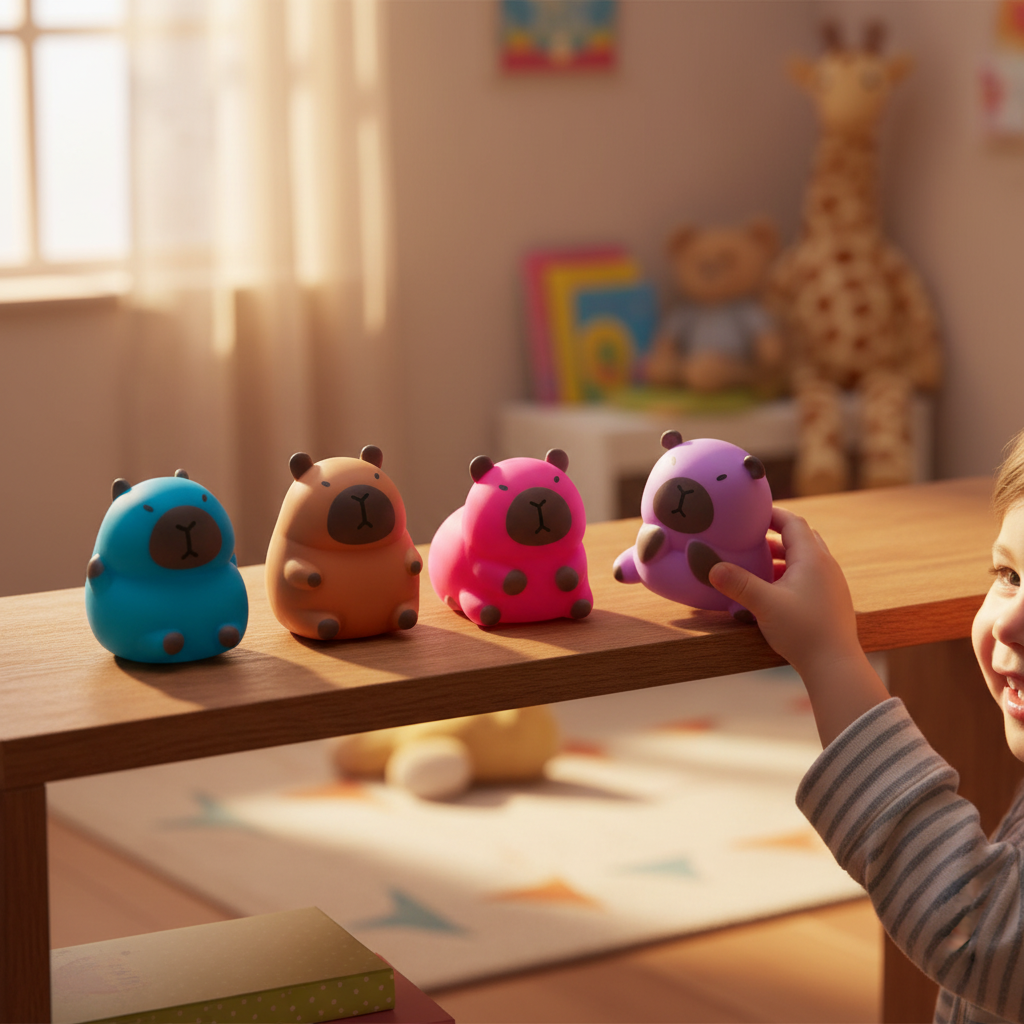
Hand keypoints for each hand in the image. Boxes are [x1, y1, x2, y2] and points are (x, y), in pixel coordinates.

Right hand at [708, 506, 860, 676]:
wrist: (835, 666)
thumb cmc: (803, 632)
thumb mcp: (764, 605)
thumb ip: (738, 583)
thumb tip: (711, 567)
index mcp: (813, 558)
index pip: (793, 522)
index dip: (771, 514)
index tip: (750, 513)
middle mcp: (826, 566)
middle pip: (800, 538)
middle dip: (774, 535)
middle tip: (750, 537)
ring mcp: (831, 584)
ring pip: (804, 559)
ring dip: (781, 557)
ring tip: (755, 564)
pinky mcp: (830, 601)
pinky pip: (808, 576)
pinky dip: (789, 574)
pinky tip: (771, 590)